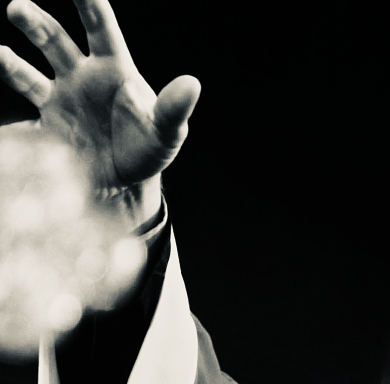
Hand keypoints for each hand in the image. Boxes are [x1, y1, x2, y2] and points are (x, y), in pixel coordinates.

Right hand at [0, 0, 199, 226]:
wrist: (127, 181)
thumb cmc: (151, 149)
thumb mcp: (167, 131)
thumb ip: (174, 108)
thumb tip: (192, 83)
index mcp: (115, 69)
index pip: (100, 27)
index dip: (89, 2)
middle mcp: (85, 75)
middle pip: (56, 39)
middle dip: (36, 22)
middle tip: (16, 7)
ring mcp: (63, 95)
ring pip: (32, 66)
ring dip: (11, 57)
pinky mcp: (48, 118)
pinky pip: (24, 96)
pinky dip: (9, 78)